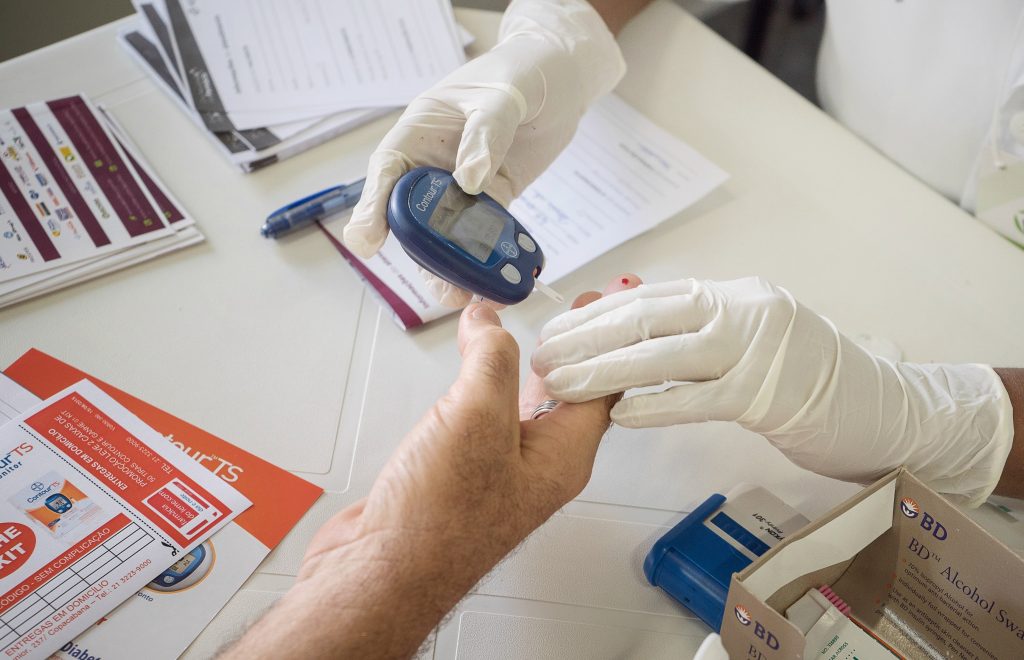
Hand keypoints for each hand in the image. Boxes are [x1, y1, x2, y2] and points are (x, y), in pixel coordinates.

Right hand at [222, 275, 639, 659]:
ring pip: (528, 402)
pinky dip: (486, 380)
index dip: (611, 335)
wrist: (383, 572)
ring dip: (533, 360)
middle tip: (584, 303)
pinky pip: (488, 414)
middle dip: (578, 343)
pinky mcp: (464, 471)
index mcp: (564, 454)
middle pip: (572, 391)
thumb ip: (491, 361)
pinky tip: (474, 363)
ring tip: (536, 322)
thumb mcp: (476, 418)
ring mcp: (502, 468)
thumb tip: (490, 321)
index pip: (605, 383)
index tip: (620, 296)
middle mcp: (540, 463)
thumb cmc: (439, 517)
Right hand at [342, 0, 624, 306]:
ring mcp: (461, 188)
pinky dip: (485, 259)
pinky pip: (482, 236)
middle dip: (423, 255)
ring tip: (466, 296)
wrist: (562, 80)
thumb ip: (485, 135)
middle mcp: (432, 166)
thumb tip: (469, 180)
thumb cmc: (521, 72)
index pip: (387, 173)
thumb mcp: (502, 96)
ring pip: (445, 236)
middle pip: (413, 218)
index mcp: (418, 132)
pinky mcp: (492, 201)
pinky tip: (494, 281)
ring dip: (454, 268)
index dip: (372, 209)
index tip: (367, 242)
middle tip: (440, 285)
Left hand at [532, 276, 1013, 504]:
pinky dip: (655, 404)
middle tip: (543, 356)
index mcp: (731, 294)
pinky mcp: (768, 393)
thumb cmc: (808, 378)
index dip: (594, 315)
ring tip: (560, 384)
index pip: (647, 297)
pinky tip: (618, 414)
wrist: (884, 407)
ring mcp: (756, 348)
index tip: (555, 329)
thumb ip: (700, 332)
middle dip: (586, 337)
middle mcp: (740, 309)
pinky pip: (699, 397)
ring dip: (605, 370)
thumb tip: (633, 337)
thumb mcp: (751, 337)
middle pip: (646, 317)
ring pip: (664, 353)